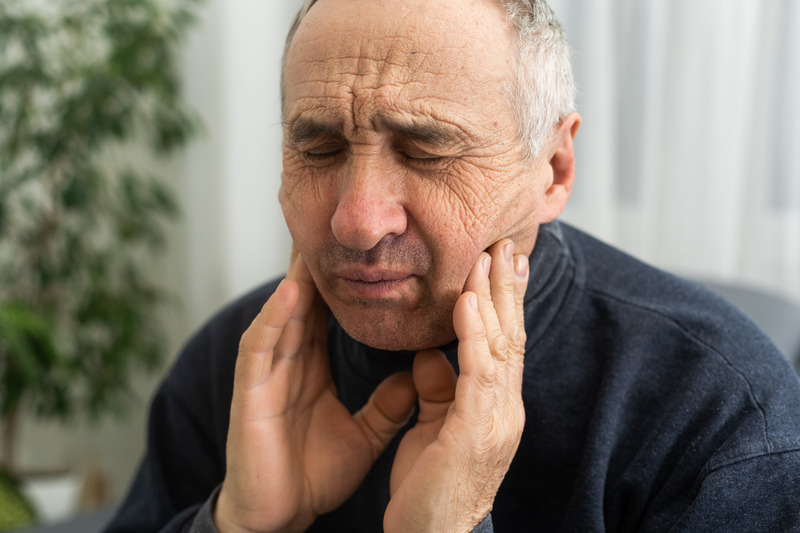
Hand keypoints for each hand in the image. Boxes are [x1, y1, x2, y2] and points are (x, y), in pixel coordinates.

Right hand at [214, 250, 416, 532]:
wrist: (280, 516)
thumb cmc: (312, 474)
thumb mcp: (364, 434)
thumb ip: (388, 405)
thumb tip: (417, 375)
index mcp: (313, 367)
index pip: (330, 313)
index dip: (348, 282)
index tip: (374, 251)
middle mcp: (289, 362)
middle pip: (305, 302)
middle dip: (318, 264)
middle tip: (336, 223)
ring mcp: (267, 375)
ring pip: (283, 314)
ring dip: (297, 278)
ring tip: (313, 241)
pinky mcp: (251, 393)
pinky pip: (261, 347)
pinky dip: (276, 318)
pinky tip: (293, 292)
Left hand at [385, 239, 528, 532]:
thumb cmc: (430, 488)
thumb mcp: (434, 428)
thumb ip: (437, 390)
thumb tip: (429, 355)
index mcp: (496, 406)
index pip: (503, 343)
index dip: (504, 302)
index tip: (503, 263)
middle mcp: (505, 407)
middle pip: (511, 335)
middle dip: (508, 287)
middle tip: (507, 242)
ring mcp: (496, 418)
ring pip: (499, 345)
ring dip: (493, 297)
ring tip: (489, 256)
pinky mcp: (476, 430)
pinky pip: (477, 371)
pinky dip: (474, 333)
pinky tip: (467, 301)